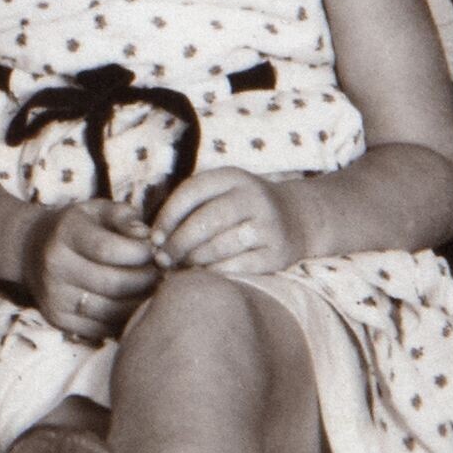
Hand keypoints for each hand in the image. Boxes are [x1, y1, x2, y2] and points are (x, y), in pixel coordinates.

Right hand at [21, 193, 165, 341]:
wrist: (33, 248)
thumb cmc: (78, 227)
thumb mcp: (98, 210)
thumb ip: (126, 217)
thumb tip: (150, 237)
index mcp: (65, 232)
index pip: (109, 249)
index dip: (142, 253)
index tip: (156, 252)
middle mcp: (54, 265)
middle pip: (113, 284)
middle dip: (147, 281)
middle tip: (162, 276)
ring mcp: (53, 295)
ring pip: (111, 311)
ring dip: (140, 304)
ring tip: (151, 291)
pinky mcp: (57, 319)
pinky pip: (103, 328)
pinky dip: (124, 320)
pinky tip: (132, 305)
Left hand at [154, 171, 309, 281]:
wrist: (298, 218)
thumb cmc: (242, 207)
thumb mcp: (222, 191)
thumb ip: (191, 205)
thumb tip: (153, 238)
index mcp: (233, 177)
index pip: (191, 192)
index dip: (167, 216)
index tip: (154, 237)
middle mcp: (254, 198)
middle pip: (206, 221)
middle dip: (177, 243)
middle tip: (162, 259)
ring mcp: (269, 226)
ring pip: (221, 246)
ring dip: (193, 260)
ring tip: (178, 268)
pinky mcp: (278, 253)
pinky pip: (239, 266)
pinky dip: (216, 273)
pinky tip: (203, 275)